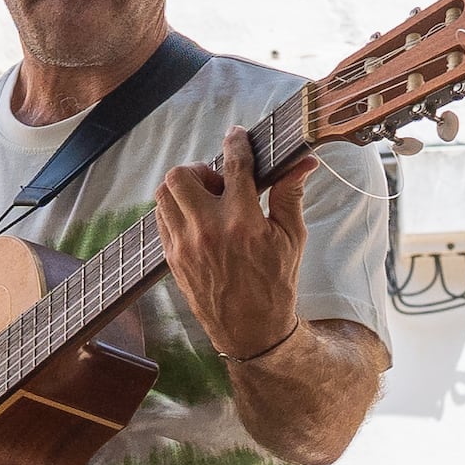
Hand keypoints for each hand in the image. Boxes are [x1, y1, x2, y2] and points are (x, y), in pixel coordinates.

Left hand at [154, 125, 312, 372]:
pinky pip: (161, 218)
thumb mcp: (292, 238)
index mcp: (242, 223)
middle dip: (199, 169)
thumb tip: (303, 162)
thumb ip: (289, 195)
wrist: (249, 329)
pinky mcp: (171, 257)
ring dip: (183, 187)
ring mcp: (184, 245)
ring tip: (208, 200)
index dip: (236, 144)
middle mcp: (207, 231)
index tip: (237, 135)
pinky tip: (197, 218)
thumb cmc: (276, 283)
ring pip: (163, 194)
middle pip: (181, 175)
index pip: (234, 167)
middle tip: (219, 182)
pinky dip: (175, 209)